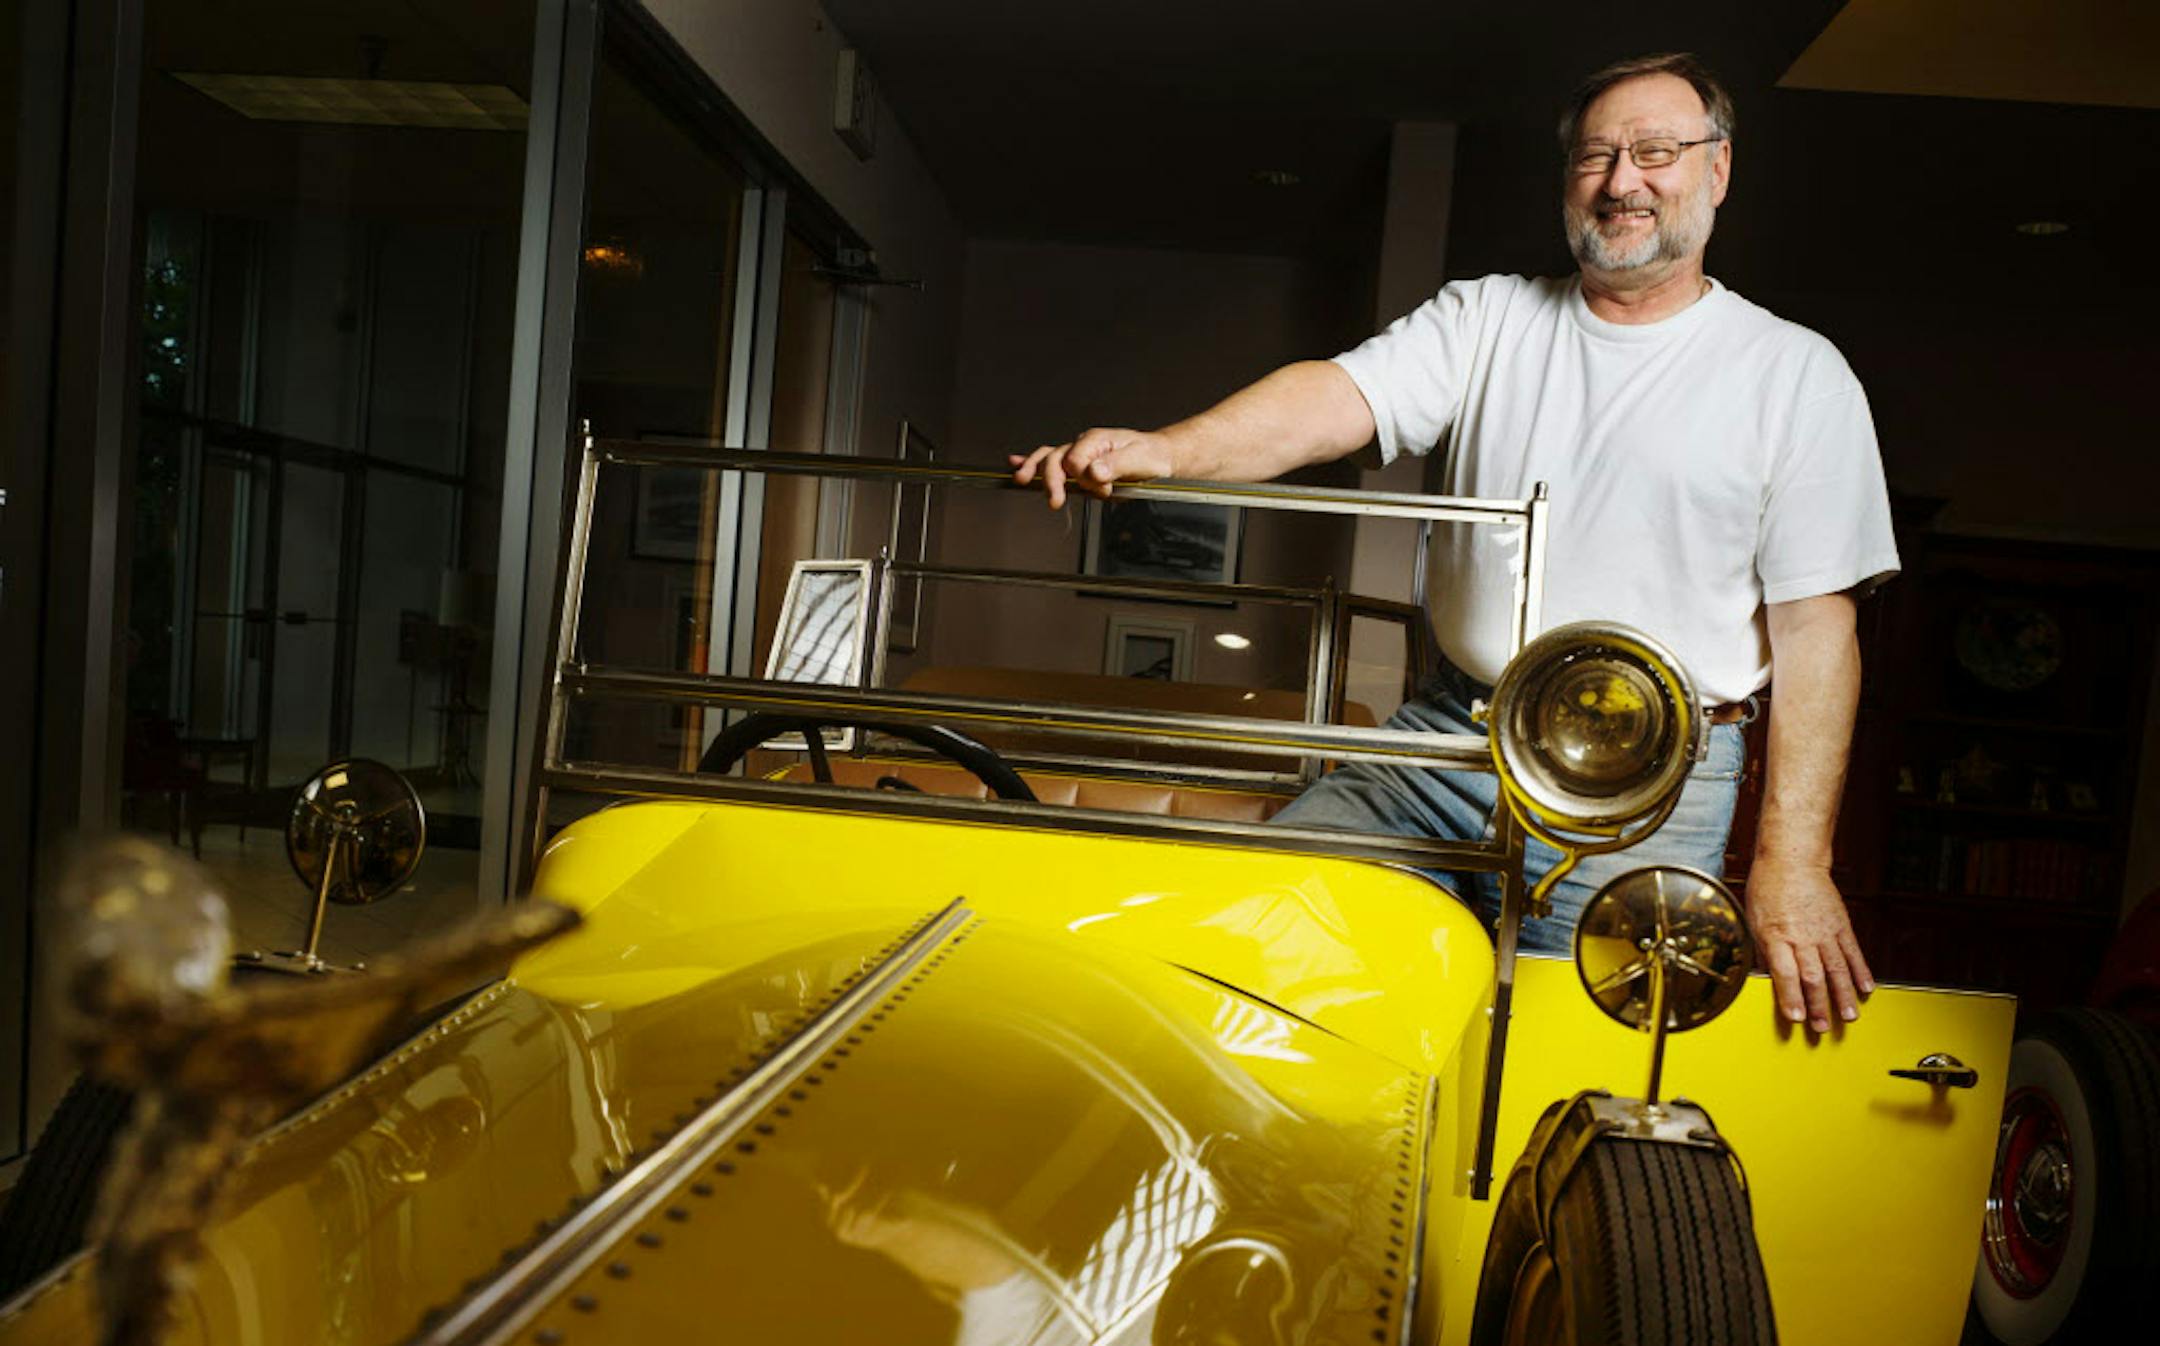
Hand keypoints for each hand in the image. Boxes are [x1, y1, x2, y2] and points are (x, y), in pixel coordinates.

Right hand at [1009, 428, 1174, 508]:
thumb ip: (1116, 466)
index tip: (1104, 490)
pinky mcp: (1078, 465)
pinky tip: (1016, 463)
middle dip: (1052, 480)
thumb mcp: (1140, 460)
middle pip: (1056, 458)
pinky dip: (1032, 461)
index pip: (1076, 460)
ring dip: (1035, 470)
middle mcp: (1084, 444)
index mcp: (1097, 440)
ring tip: (1022, 479)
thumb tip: (1093, 472)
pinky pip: (1051, 460)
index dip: (1085, 479)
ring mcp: (1079, 454)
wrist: (1159, 457)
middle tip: (1054, 501)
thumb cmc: (1151, 457)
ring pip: (1049, 458)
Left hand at [1744, 859, 1873, 1032]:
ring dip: (1843, 996)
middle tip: (1822, 1028)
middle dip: (1818, 1005)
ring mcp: (1824, 931)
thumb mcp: (1753, 919)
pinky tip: (1866, 988)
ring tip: (1849, 1017)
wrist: (1793, 859)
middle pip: (1813, 976)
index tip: (1796, 1018)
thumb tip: (1763, 976)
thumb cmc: (1768, 887)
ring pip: (1836, 969)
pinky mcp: (1841, 925)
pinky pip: (1853, 952)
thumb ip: (1762, 949)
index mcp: (1776, 935)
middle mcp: (1802, 936)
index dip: (1791, 998)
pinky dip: (1861, 971)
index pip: (1785, 973)